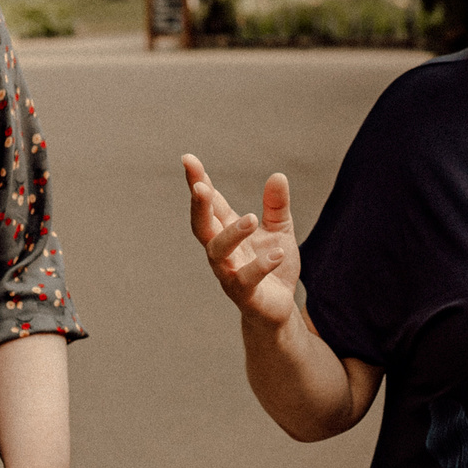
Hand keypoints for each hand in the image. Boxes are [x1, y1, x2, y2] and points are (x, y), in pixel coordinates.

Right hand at [183, 154, 299, 330]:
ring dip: (232, 234)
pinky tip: (277, 253)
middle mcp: (221, 251)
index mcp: (227, 230)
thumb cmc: (272, 266)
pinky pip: (246, 279)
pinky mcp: (245, 294)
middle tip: (199, 186)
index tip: (187, 159)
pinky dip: (261, 265)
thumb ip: (276, 206)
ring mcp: (229, 273)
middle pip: (201, 226)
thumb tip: (278, 175)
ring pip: (218, 252)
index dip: (198, 181)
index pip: (210, 203)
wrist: (279, 307)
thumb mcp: (280, 230)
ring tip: (252, 218)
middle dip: (198, 206)